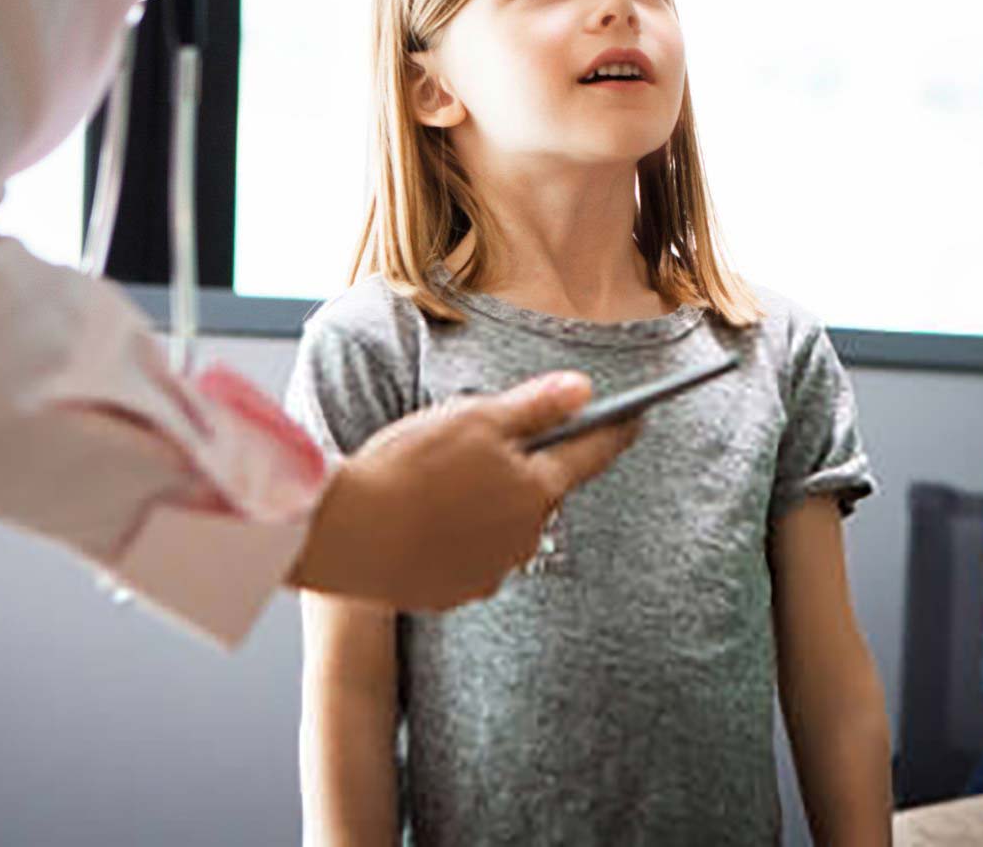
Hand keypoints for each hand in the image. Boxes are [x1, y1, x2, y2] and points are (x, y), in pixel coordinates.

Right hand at [288, 371, 635, 609]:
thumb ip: (536, 406)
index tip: (637, 417)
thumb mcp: (474, 418)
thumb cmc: (409, 467)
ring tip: (441, 481)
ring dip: (490, 504)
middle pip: (541, 491)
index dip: (616, 431)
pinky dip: (458, 536)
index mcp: (537, 490)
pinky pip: (470, 556)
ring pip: (505, 526)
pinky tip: (424, 517)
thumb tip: (586, 390)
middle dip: (527, 467)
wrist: (344, 534)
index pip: (592, 455)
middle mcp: (524, 538)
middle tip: (488, 442)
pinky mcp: (453, 592)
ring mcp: (490, 570)